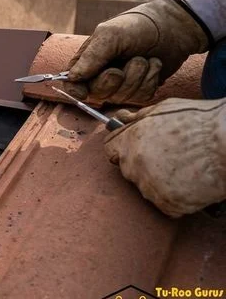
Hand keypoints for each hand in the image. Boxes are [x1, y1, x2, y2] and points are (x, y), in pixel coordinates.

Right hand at [64, 0, 208, 102]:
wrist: (171, 27)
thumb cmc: (136, 27)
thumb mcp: (110, 35)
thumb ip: (91, 57)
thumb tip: (73, 78)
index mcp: (87, 62)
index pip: (72, 85)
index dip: (75, 92)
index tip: (84, 92)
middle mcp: (100, 76)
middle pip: (98, 94)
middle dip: (116, 79)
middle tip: (130, 60)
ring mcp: (121, 86)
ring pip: (122, 97)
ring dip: (138, 76)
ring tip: (144, 58)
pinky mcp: (140, 91)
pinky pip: (141, 98)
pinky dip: (150, 80)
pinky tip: (154, 65)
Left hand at [105, 98, 225, 216]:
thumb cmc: (201, 121)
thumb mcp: (164, 108)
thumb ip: (139, 118)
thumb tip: (124, 119)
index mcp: (130, 141)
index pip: (110, 149)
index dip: (122, 147)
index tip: (132, 148)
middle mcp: (134, 166)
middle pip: (128, 170)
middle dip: (143, 165)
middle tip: (170, 158)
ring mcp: (150, 187)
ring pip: (147, 188)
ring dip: (160, 183)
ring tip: (186, 169)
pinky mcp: (168, 204)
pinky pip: (166, 204)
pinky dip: (177, 198)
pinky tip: (192, 184)